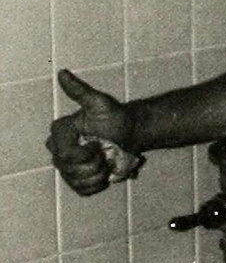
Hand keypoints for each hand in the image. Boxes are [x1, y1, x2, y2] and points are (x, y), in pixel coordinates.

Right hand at [46, 69, 139, 194]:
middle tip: (104, 152)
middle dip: (92, 164)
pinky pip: (82, 190)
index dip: (83, 153)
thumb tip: (62, 73)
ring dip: (96, 174)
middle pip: (68, 169)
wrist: (130, 133)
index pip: (64, 154)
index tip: (98, 144)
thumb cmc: (115, 117)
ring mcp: (67, 166)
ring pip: (76, 181)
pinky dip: (96, 185)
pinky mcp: (78, 179)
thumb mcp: (99, 102)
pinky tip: (104, 173)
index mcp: (60, 132)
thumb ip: (79, 91)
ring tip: (105, 162)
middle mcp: (58, 149)